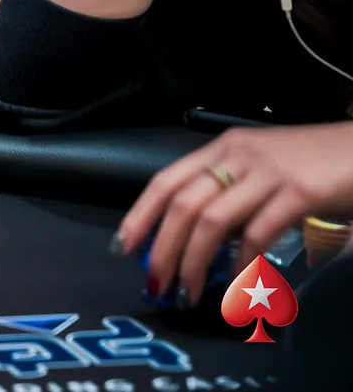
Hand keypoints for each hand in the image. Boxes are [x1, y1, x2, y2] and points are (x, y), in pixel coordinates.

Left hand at [114, 122, 352, 305]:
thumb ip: (232, 192)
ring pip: (212, 220)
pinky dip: (242, 261)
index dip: (140, 214)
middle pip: (183, 204)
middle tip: (157, 282)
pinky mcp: (299, 192)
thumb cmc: (315, 161)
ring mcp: (268, 172)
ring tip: (190, 291)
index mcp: (222, 148)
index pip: (165, 180)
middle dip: (163, 248)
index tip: (123, 247)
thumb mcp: (262, 167)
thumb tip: (200, 237)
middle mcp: (238, 155)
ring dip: (195, 261)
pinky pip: (258, 232)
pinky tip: (237, 282)